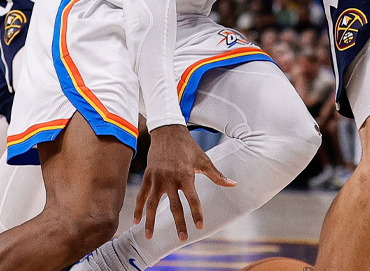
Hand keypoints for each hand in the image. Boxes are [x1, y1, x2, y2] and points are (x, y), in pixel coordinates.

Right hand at [134, 124, 235, 240]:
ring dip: (150, 221)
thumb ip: (216, 175)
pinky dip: (138, 208)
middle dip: (179, 223)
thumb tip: (233, 184)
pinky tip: (136, 221)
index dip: (197, 213)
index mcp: (185, 175)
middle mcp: (170, 178)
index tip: (200, 226)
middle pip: (174, 205)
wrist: (168, 131)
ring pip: (152, 203)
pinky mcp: (147, 176)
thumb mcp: (203, 159)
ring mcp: (157, 178)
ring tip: (149, 237)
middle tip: (182, 239)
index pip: (192, 198)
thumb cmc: (188, 147)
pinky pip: (141, 195)